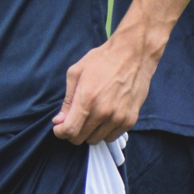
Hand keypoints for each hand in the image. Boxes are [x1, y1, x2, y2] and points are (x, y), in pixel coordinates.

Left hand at [52, 24, 159, 144]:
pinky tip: (103, 118)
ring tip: (90, 117)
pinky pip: (112, 137)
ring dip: (89, 132)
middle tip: (74, 121)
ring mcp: (119, 117)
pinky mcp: (130, 120)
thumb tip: (59, 121)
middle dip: (73, 132)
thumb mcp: (76, 73)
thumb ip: (67, 100)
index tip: (59, 128)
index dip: (60, 133)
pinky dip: (104, 131)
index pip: (70, 130)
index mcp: (87, 99)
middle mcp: (103, 112)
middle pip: (81, 138)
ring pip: (96, 140)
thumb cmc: (102, 60)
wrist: (134, 54)